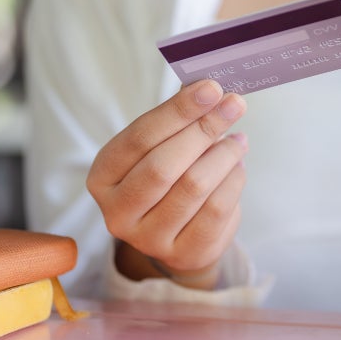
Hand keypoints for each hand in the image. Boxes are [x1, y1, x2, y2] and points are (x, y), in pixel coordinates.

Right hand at [89, 79, 247, 288]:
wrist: (179, 234)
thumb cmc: (167, 176)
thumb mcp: (159, 147)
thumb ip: (176, 118)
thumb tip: (205, 85)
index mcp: (103, 177)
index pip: (140, 137)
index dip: (178, 111)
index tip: (211, 88)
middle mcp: (117, 213)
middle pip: (164, 165)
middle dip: (204, 129)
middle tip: (234, 104)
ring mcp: (149, 239)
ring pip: (194, 187)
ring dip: (224, 155)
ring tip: (237, 140)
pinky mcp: (184, 254)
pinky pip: (217, 210)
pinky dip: (234, 180)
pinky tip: (237, 166)